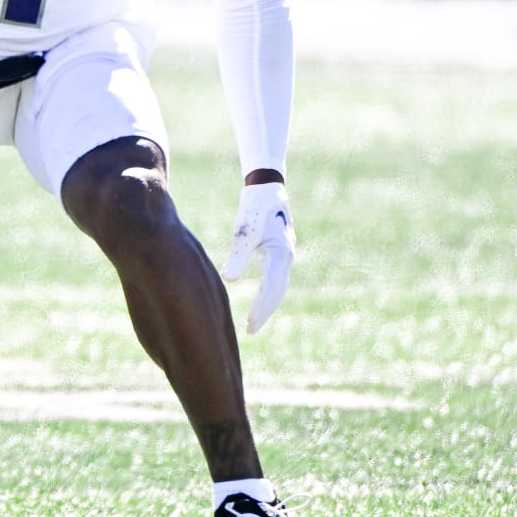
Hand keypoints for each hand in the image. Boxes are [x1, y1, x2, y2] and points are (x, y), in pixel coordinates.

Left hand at [221, 182, 295, 333]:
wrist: (266, 186)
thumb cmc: (254, 207)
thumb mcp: (244, 231)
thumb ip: (238, 256)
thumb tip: (229, 280)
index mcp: (281, 254)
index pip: (272, 290)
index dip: (261, 310)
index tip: (249, 327)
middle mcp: (287, 256)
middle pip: (277, 292)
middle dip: (265, 311)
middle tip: (250, 330)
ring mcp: (286, 253)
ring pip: (278, 285)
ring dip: (267, 303)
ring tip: (253, 321)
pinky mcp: (280, 249)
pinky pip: (276, 277)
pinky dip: (268, 291)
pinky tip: (258, 299)